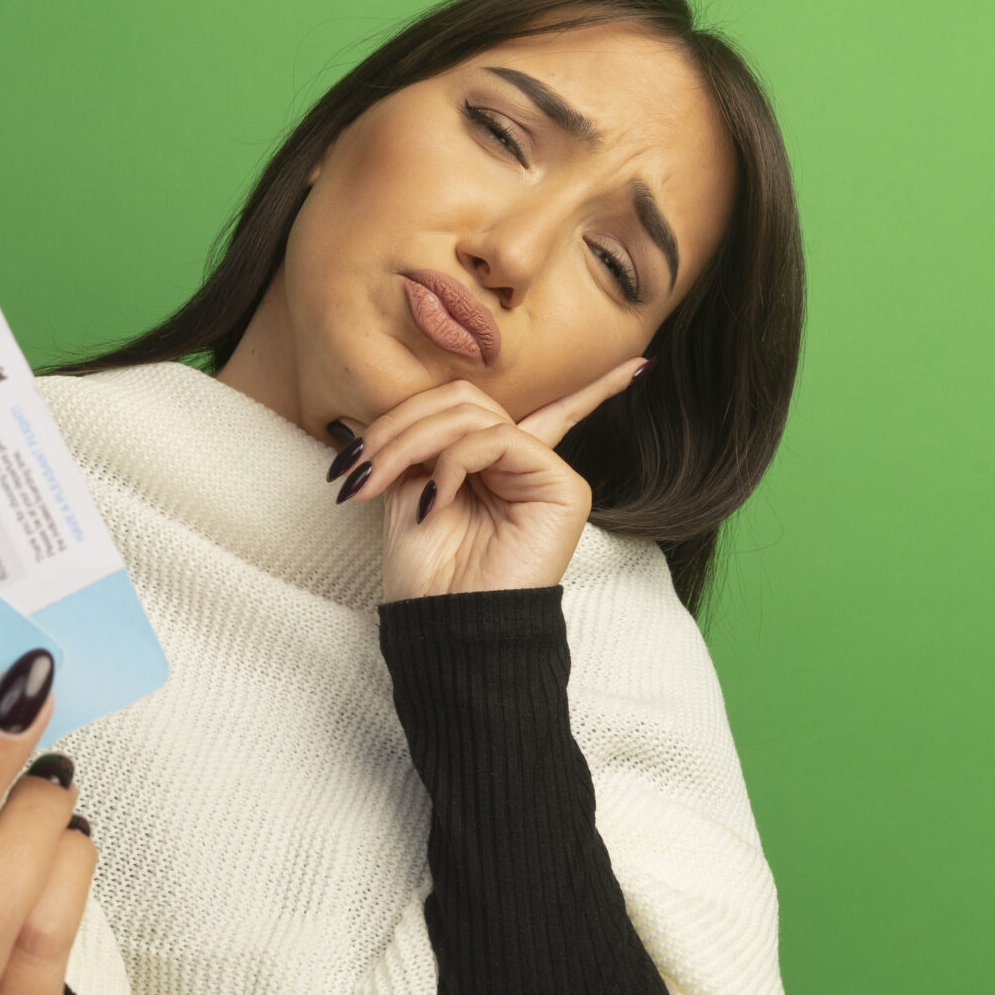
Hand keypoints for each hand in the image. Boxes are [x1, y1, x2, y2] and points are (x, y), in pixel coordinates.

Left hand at [332, 359, 646, 601]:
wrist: (444, 629)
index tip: (636, 365)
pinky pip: (500, 439)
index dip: (579, 386)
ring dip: (410, 441)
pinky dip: (453, 463)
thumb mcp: (407, 494)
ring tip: (376, 484)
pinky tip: (434, 500)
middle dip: (401, 426)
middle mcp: (524, 463)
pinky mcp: (562, 487)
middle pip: (464, 401)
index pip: (524, 410)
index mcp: (493, 464)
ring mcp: (545, 473)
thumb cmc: (426, 575)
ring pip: (474, 414)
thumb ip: (416, 445)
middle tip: (358, 469)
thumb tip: (380, 411)